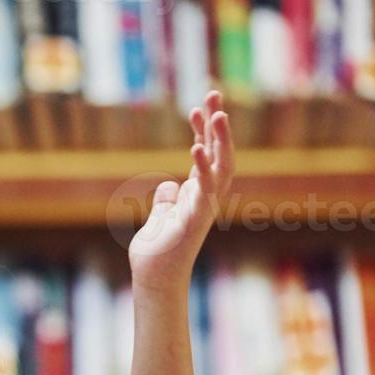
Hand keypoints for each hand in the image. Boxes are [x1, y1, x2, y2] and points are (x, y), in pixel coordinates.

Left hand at [128, 90, 234, 289]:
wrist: (155, 280)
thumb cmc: (157, 253)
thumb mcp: (159, 219)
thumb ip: (167, 201)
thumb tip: (169, 185)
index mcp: (198, 194)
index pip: (207, 155)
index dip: (205, 131)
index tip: (198, 107)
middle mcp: (206, 197)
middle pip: (219, 153)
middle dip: (218, 124)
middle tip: (215, 94)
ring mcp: (204, 207)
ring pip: (220, 167)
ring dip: (220, 140)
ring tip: (217, 113)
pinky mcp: (196, 219)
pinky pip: (205, 188)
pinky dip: (203, 168)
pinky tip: (198, 147)